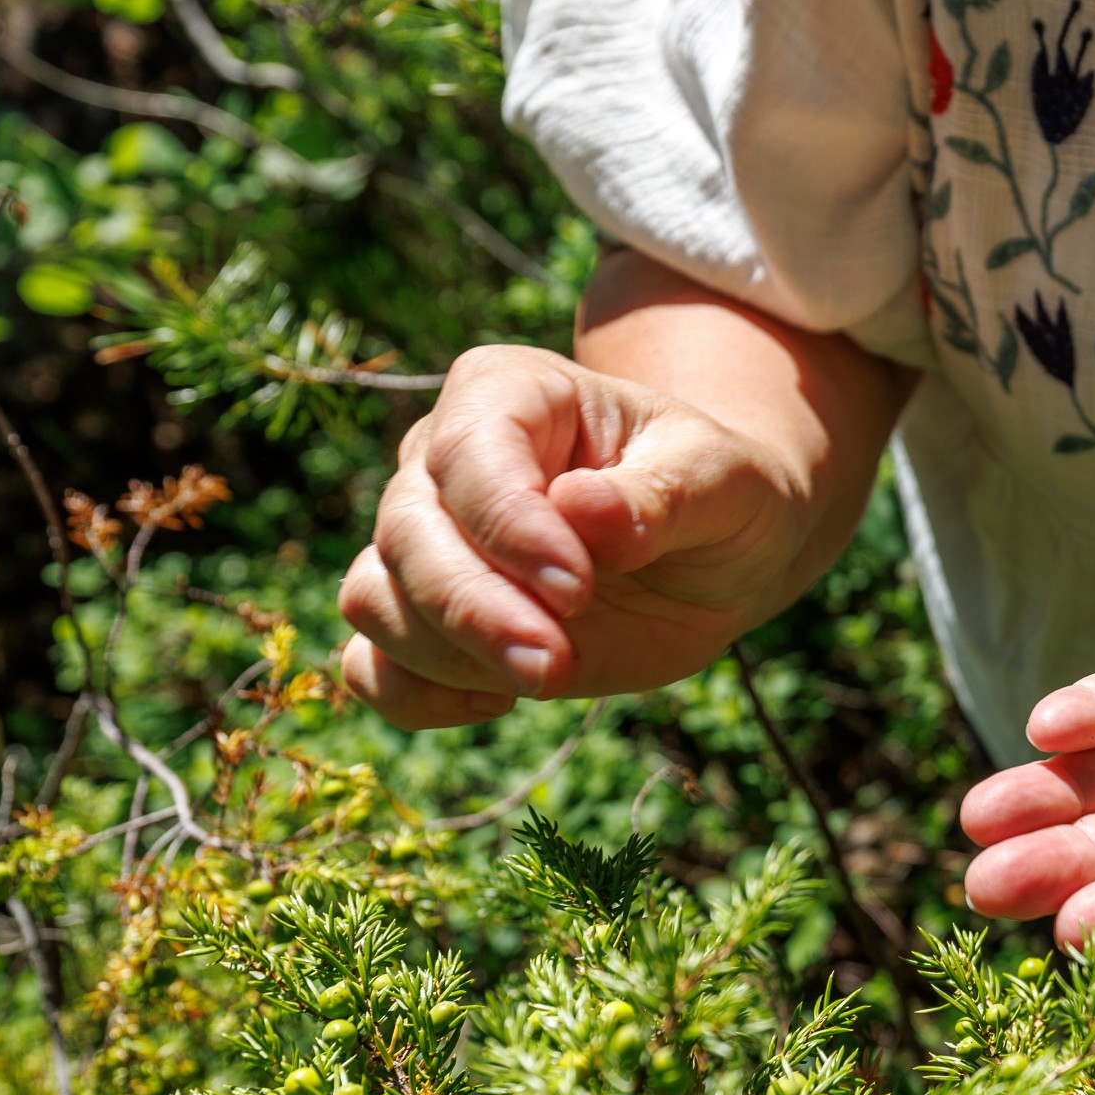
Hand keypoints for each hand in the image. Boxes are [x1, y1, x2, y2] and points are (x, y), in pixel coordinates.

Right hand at [338, 344, 824, 728]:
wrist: (716, 550)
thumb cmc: (718, 492)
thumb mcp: (722, 480)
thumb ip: (659, 495)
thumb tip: (580, 509)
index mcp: (512, 392)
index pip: (470, 452)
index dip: (508, 527)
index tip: (576, 587)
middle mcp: (445, 457)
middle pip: (408, 532)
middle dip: (475, 609)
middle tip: (555, 663)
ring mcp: (426, 540)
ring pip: (376, 598)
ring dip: (447, 654)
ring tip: (549, 674)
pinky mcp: (427, 621)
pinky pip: (372, 666)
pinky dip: (416, 694)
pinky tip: (499, 701)